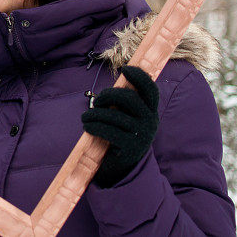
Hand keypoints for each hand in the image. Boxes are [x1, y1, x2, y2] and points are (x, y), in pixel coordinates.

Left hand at [82, 65, 159, 187]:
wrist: (123, 167)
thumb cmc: (120, 135)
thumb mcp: (125, 117)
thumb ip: (123, 103)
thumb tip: (115, 83)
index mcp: (150, 111)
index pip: (150, 89)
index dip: (139, 77)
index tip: (125, 69)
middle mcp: (150, 121)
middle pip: (129, 98)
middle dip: (108, 95)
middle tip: (96, 102)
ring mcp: (142, 135)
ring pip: (114, 116)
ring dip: (94, 114)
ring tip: (85, 118)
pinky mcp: (131, 147)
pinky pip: (109, 131)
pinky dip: (94, 127)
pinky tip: (88, 127)